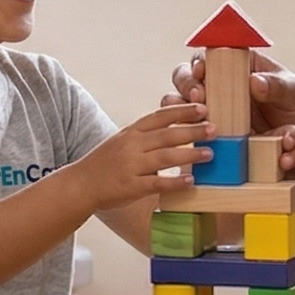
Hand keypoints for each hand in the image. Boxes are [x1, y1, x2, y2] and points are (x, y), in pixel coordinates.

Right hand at [70, 103, 210, 210]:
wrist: (80, 184)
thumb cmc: (106, 163)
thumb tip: (178, 128)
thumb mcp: (123, 141)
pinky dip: (175, 182)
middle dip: (192, 131)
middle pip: (167, 135)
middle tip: (214, 129)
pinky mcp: (131, 187)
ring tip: (210, 154)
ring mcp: (131, 166)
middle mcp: (132, 146)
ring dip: (189, 154)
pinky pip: (157, 183)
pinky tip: (190, 181)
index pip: (160, 116)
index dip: (182, 111)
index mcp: (132, 132)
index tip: (203, 108)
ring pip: (165, 157)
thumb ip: (147, 135)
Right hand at [168, 49, 294, 138]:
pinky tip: (198, 140)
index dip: (199, 63)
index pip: (208, 57)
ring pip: (183, 107)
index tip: (201, 72)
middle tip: (198, 98)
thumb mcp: (294, 92)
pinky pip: (194, 133)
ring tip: (197, 119)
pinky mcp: (217, 136)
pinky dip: (190, 135)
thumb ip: (276, 85)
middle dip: (186, 86)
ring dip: (182, 111)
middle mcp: (220, 86)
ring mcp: (217, 111)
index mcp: (238, 65)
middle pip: (187, 79)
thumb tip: (254, 81)